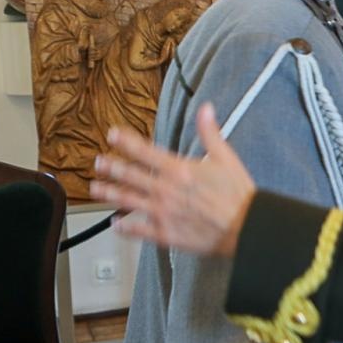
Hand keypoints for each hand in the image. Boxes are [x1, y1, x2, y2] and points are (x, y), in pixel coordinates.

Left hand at [90, 102, 254, 257]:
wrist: (246, 228)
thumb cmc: (238, 195)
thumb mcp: (226, 158)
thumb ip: (210, 133)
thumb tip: (205, 108)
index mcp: (179, 170)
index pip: (145, 151)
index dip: (126, 141)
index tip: (113, 134)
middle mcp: (166, 190)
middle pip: (130, 175)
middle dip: (111, 167)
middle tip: (98, 162)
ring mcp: (162, 213)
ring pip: (127, 201)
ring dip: (109, 193)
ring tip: (95, 189)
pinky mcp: (165, 234)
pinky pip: (138, 230)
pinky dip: (124, 228)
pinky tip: (115, 224)